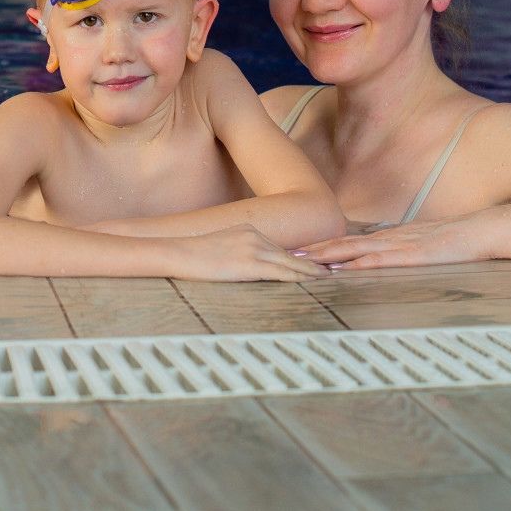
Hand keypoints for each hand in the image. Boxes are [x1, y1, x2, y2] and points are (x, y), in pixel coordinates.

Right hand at [170, 225, 326, 281]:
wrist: (177, 252)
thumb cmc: (192, 254)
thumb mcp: (221, 247)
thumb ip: (240, 252)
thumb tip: (249, 266)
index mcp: (249, 229)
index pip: (280, 247)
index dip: (300, 256)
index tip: (316, 261)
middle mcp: (255, 235)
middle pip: (290, 254)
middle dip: (312, 263)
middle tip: (333, 269)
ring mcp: (254, 248)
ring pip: (291, 262)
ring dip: (312, 271)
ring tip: (328, 277)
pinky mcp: (250, 263)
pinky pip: (282, 272)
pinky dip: (300, 276)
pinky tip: (312, 281)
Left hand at [302, 215, 492, 270]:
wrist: (483, 230)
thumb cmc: (456, 241)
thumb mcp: (421, 246)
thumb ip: (400, 253)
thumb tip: (378, 262)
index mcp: (389, 238)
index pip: (347, 241)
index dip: (321, 245)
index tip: (296, 249)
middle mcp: (389, 239)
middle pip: (343, 243)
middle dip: (313, 249)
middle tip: (284, 253)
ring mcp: (400, 245)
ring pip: (356, 250)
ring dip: (328, 256)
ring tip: (302, 261)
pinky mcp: (414, 256)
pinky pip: (382, 260)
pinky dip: (360, 265)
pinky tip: (344, 270)